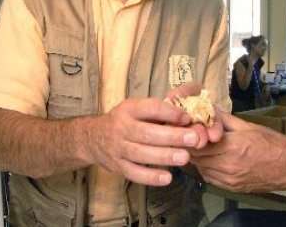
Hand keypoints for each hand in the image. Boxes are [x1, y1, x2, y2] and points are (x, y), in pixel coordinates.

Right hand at [85, 83, 219, 186]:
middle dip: (172, 136)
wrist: (92, 137)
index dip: (169, 113)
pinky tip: (167, 178)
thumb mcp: (136, 109)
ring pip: (141, 154)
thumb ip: (159, 113)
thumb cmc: (125, 121)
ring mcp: (118, 148)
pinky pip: (134, 173)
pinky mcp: (117, 166)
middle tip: (193, 138)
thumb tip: (188, 119)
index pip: (150, 108)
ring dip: (164, 156)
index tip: (187, 118)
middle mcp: (121, 128)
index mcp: (128, 109)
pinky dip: (150, 177)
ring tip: (184, 158)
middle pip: (147, 133)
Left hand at [190, 112, 285, 192]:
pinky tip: (214, 158)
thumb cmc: (274, 144)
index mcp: (232, 146)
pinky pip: (209, 176)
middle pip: (195, 155)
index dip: (191, 132)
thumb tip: (207, 109)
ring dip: (198, 156)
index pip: (197, 141)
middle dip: (192, 144)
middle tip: (194, 134)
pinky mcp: (230, 188)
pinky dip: (206, 167)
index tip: (191, 125)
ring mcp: (227, 180)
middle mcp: (226, 166)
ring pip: (199, 167)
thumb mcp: (248, 126)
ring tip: (204, 145)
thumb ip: (224, 119)